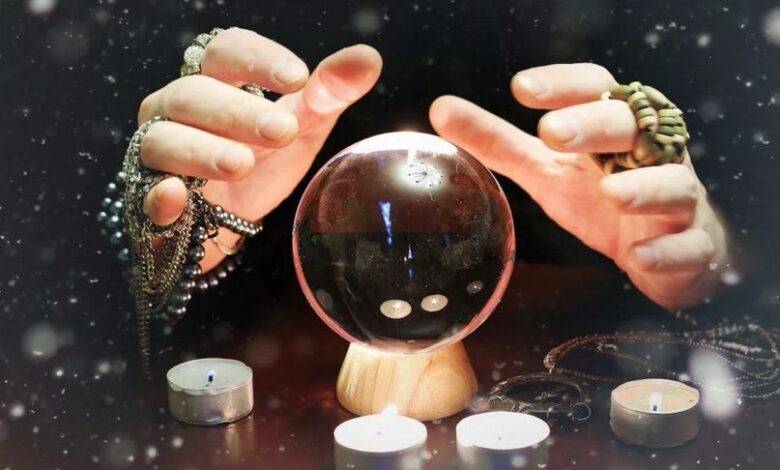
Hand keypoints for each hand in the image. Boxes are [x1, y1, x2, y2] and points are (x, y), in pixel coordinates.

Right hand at [136, 28, 381, 270]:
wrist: (225, 223)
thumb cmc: (259, 161)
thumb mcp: (299, 128)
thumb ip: (328, 95)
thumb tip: (368, 58)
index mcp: (214, 82)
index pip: (224, 51)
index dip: (257, 59)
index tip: (297, 77)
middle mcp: (175, 108)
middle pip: (194, 93)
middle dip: (239, 111)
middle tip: (282, 130)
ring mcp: (155, 153)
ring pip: (164, 139)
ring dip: (202, 149)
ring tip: (241, 163)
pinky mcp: (148, 200)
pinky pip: (144, 194)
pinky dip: (159, 195)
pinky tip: (177, 197)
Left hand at [429, 63, 729, 308]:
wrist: (670, 249)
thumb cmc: (604, 196)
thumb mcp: (547, 169)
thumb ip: (500, 142)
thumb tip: (441, 110)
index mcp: (612, 129)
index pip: (597, 89)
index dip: (564, 85)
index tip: (521, 89)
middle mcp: (650, 155)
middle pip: (634, 127)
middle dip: (596, 126)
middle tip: (552, 133)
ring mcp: (676, 202)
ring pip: (673, 184)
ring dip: (644, 187)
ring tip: (611, 193)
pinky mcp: (691, 247)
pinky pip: (689, 246)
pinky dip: (667, 251)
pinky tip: (639, 257)